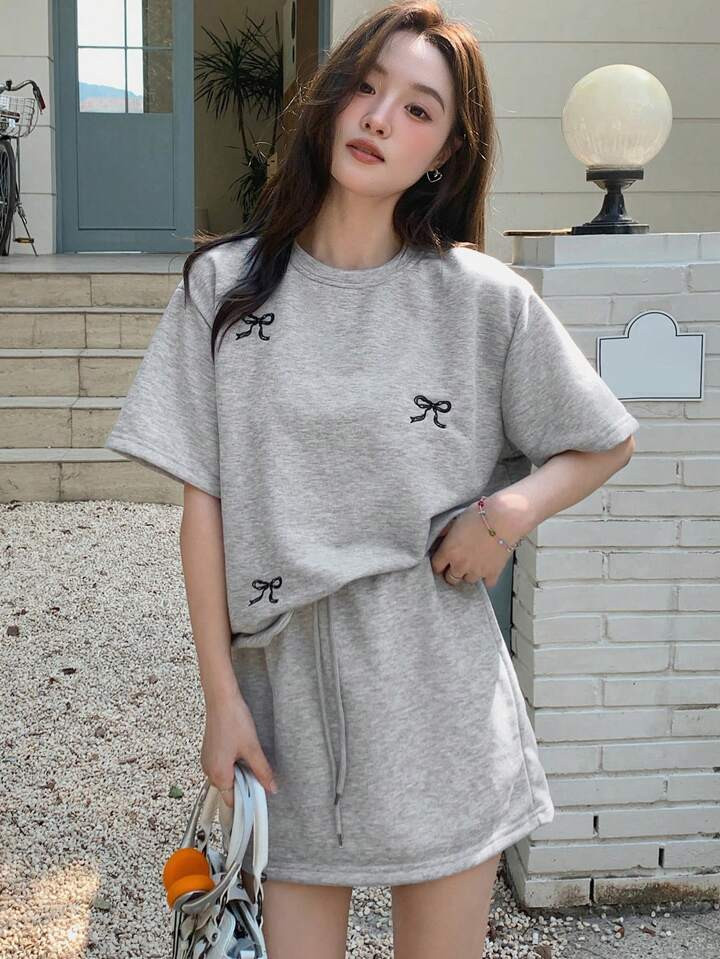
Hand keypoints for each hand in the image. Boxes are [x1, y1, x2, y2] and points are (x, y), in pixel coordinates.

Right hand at [201, 690, 277, 806]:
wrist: (221, 699)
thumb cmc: (233, 720)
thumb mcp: (252, 748)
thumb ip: (262, 771)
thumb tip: (271, 788)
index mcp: (218, 774)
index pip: (231, 801)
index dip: (247, 801)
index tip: (259, 796)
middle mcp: (209, 770)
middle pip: (228, 789)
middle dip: (244, 785)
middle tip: (258, 772)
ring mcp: (207, 761)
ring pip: (225, 777)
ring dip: (238, 774)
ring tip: (249, 757)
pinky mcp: (209, 752)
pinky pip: (221, 766)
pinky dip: (232, 765)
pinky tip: (241, 751)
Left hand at [430, 501, 515, 588]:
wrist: (504, 518)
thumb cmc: (481, 515)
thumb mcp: (456, 520)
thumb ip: (446, 533)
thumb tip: (441, 537)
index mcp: (449, 551)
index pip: (436, 566)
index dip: (439, 564)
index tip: (442, 561)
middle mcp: (460, 564)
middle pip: (451, 578)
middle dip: (452, 572)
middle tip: (457, 564)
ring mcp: (477, 571)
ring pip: (468, 580)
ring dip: (469, 574)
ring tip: (474, 563)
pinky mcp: (493, 572)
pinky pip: (487, 583)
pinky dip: (487, 577)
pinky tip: (487, 567)